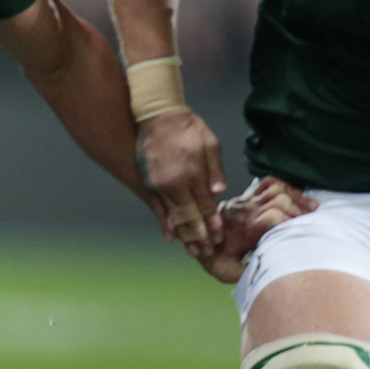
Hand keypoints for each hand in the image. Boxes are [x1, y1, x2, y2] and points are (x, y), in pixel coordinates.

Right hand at [137, 109, 226, 256]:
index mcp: (194, 174)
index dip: (213, 223)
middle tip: (207, 253)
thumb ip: (215, 170)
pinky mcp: (149, 183)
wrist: (157, 116)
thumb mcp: (210, 144)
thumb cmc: (188, 128)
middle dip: (200, 236)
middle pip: (190, 216)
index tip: (219, 238)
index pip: (206, 205)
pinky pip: (157, 208)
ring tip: (192, 251)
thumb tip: (220, 193)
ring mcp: (160, 184)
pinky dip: (164, 223)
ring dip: (184, 234)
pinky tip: (170, 236)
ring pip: (174, 216)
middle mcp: (176, 183)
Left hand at [196, 176, 315, 282]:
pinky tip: (295, 197)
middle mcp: (247, 211)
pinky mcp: (247, 196)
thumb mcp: (228, 272)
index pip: (273, 216)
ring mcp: (247, 201)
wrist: (200, 239)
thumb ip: (246, 275)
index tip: (302, 231)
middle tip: (312, 220)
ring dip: (296, 196)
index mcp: (246, 229)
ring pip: (275, 188)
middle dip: (299, 209)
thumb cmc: (217, 258)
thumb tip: (267, 282)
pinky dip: (285, 186)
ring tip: (311, 208)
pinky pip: (268, 182)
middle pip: (279, 200)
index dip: (291, 221)